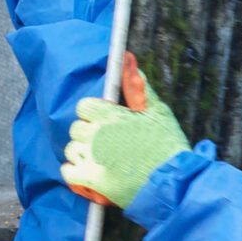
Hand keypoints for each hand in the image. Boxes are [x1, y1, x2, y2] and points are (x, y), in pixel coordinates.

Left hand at [61, 52, 190, 207]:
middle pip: (76, 129)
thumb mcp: (157, 111)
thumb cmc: (167, 147)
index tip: (107, 125)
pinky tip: (92, 174)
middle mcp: (96, 134)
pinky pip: (68, 173)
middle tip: (108, 146)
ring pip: (71, 150)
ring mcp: (91, 157)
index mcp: (109, 115)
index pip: (84, 107)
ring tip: (103, 161)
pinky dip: (76, 175)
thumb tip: (128, 58)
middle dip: (89, 136)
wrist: (173, 182)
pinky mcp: (91, 180)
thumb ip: (137, 86)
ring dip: (84, 155)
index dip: (95, 116)